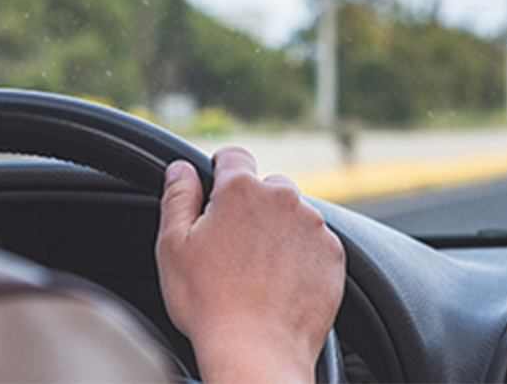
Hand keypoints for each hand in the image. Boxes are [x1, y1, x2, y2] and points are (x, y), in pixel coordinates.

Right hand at [156, 147, 345, 383]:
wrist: (257, 351)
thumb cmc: (209, 304)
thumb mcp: (173, 247)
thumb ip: (177, 198)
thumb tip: (180, 168)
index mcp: (242, 190)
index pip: (233, 155)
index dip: (221, 170)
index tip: (216, 193)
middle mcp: (284, 198)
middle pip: (267, 186)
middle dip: (252, 207)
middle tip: (233, 248)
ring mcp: (313, 225)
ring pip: (293, 215)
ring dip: (278, 231)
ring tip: (257, 272)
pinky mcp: (333, 253)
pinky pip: (315, 243)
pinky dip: (301, 256)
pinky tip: (280, 284)